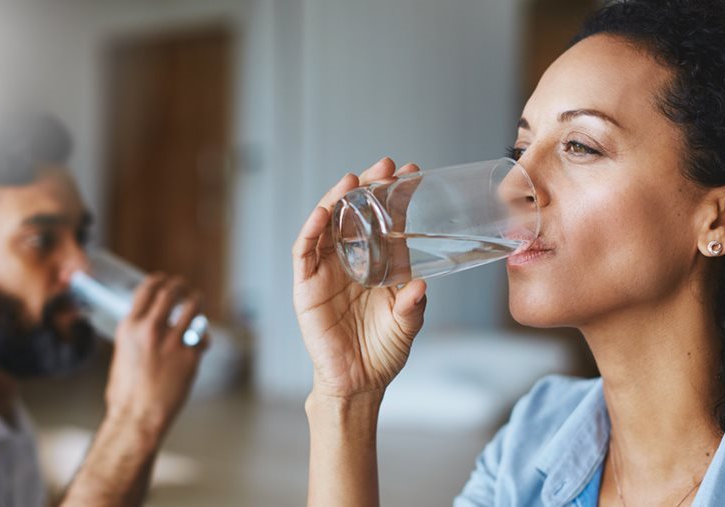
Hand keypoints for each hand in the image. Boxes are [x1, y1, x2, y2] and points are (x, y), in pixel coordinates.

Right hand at [104, 275, 206, 437]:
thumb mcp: (123, 354)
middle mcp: (151, 329)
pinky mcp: (190, 355)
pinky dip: (202, 337)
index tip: (165, 280)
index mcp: (130, 327)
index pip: (147, 289)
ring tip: (198, 301)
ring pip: (193, 306)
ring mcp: (172, 341)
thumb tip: (149, 324)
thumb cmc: (126, 393)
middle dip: (180, 286)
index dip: (159, 280)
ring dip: (197, 301)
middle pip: (172, 291)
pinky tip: (201, 342)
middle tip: (185, 289)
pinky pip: (202, 336)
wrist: (137, 417)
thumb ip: (136, 335)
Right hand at [293, 157, 427, 399]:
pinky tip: (322, 212)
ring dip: (337, 200)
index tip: (413, 174)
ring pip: (328, 225)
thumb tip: (420, 285)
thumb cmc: (382, 353)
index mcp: (378, 265)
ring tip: (352, 180)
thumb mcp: (406, 326)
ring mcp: (326, 272)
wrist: (357, 384)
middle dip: (368, 188)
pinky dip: (311, 230)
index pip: (386, 222)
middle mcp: (351, 261)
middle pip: (355, 214)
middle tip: (385, 166)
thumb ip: (413, 305)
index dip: (397, 197)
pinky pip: (304, 252)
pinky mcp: (306, 287)